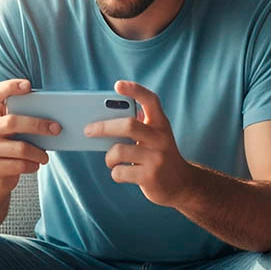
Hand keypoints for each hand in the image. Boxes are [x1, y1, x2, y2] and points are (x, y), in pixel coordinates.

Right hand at [0, 79, 60, 194]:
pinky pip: (20, 165)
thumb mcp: (12, 132)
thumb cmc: (8, 148)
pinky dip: (33, 165)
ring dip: (39, 152)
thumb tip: (54, 119)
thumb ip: (24, 121)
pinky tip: (35, 165)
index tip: (28, 85)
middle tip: (56, 129)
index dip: (10, 86)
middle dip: (38, 124)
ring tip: (45, 156)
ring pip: (21, 148)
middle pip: (13, 122)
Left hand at [84, 80, 192, 207]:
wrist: (182, 184)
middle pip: (128, 125)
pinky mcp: (150, 177)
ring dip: (109, 157)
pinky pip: (119, 171)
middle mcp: (161, 138)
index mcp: (161, 124)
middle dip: (104, 127)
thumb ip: (136, 128)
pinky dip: (115, 172)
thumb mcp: (154, 138)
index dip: (135, 90)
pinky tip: (121, 173)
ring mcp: (157, 158)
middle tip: (88, 130)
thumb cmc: (158, 156)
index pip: (150, 101)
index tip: (118, 85)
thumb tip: (100, 122)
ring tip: (111, 160)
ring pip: (118, 151)